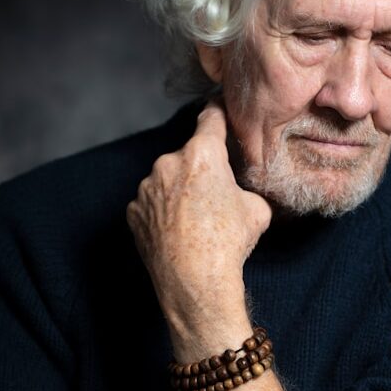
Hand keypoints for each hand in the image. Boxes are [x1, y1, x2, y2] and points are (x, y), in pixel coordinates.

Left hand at [126, 101, 271, 356]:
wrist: (195, 284)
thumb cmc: (229, 243)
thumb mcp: (258, 210)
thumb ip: (247, 187)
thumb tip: (243, 189)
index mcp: (202, 154)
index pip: (211, 117)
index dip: (218, 111)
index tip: (218, 106)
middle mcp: (168, 162)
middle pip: (189, 154)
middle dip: (201, 168)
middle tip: (216, 195)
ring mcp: (147, 187)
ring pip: (168, 179)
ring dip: (180, 190)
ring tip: (196, 221)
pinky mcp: (133, 211)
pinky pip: (152, 202)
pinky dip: (163, 210)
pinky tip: (178, 231)